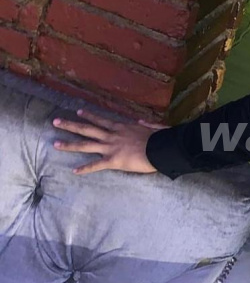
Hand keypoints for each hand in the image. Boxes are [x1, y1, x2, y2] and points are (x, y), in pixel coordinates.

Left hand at [52, 108, 167, 174]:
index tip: (79, 112)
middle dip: (70, 125)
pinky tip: (74, 171)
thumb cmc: (159, 138)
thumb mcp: (152, 126)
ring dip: (70, 144)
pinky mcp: (113, 161)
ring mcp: (110, 148)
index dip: (89, 116)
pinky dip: (85, 168)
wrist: (160, 148)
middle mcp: (112, 135)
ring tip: (55, 144)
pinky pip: (96, 165)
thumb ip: (145, 123)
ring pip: (86, 145)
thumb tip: (140, 120)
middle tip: (56, 121)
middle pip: (87, 129)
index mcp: (121, 127)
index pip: (101, 120)